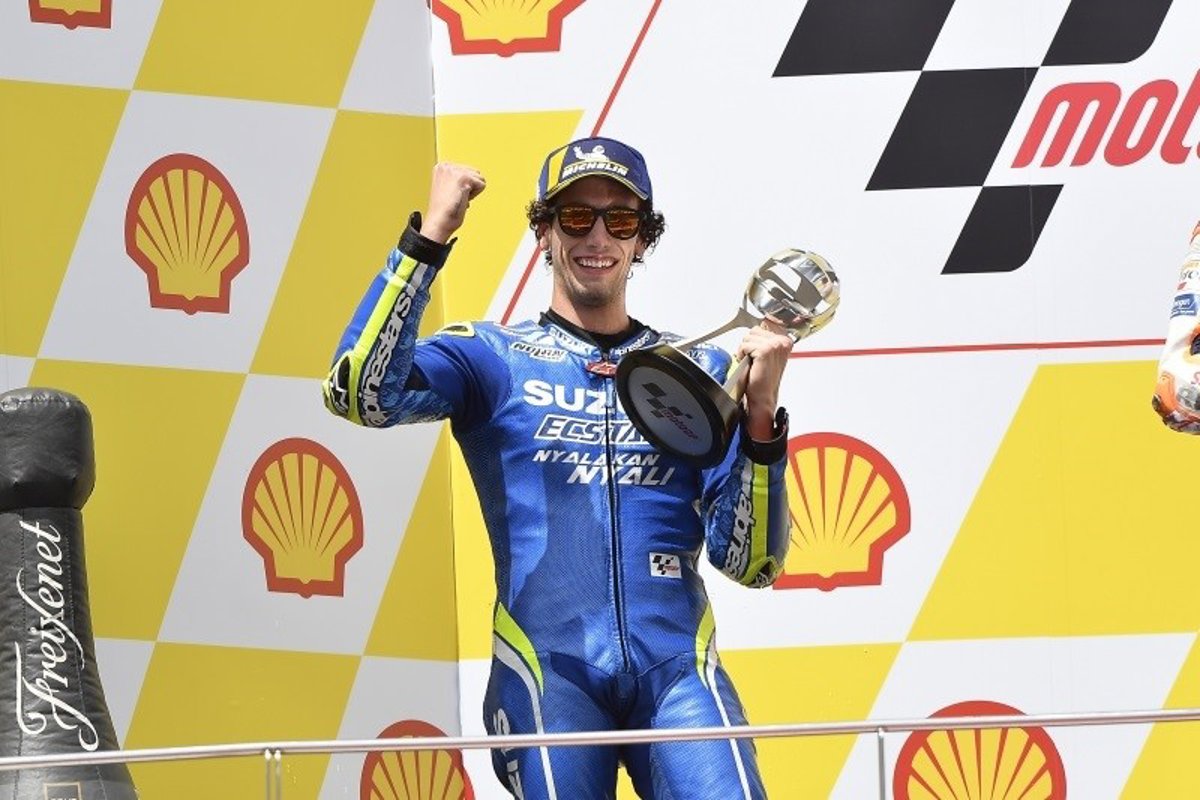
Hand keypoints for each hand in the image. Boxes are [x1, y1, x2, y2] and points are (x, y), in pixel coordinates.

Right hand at [420, 162, 485, 243]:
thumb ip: (457, 180)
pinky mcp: (463, 177)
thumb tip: (475, 179)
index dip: (464, 187)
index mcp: (442, 166)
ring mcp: (455, 170)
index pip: (468, 171)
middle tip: (456, 198)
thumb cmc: (443, 211)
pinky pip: (482, 185)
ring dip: (473, 192)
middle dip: (470, 188)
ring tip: (458, 198)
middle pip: (475, 173)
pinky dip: (475, 196)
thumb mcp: (448, 188)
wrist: (438, 221)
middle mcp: (447, 165)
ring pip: (480, 178)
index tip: (452, 195)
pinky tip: (462, 200)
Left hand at [735, 320, 793, 439]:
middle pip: (753, 331)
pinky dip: (742, 355)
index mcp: (785, 341)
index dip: (753, 341)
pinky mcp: (766, 350)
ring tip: (752, 363)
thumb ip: (765, 341)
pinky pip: (745, 345)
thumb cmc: (763, 379)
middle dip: (749, 345)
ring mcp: (775, 345)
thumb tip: (757, 329)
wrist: (763, 397)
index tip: (756, 354)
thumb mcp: (768, 355)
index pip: (761, 328)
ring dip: (745, 350)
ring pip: (748, 337)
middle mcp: (782, 342)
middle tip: (753, 360)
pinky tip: (750, 365)